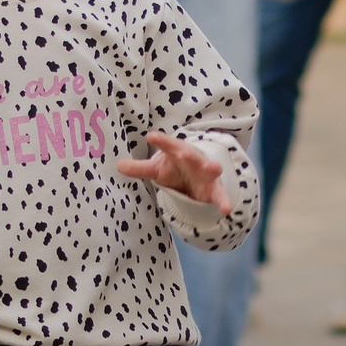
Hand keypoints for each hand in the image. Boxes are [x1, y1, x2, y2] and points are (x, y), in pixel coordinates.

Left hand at [114, 130, 230, 213]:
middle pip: (190, 155)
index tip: (152, 136)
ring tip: (214, 168)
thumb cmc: (175, 169)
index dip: (161, 141)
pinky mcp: (213, 189)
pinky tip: (227, 210)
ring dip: (212, 168)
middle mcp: (193, 160)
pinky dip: (224, 201)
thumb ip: (139, 169)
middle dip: (188, 153)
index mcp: (177, 153)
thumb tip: (118, 165)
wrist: (198, 176)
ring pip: (210, 170)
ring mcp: (205, 174)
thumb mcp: (156, 170)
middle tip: (184, 151)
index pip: (168, 145)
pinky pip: (219, 195)